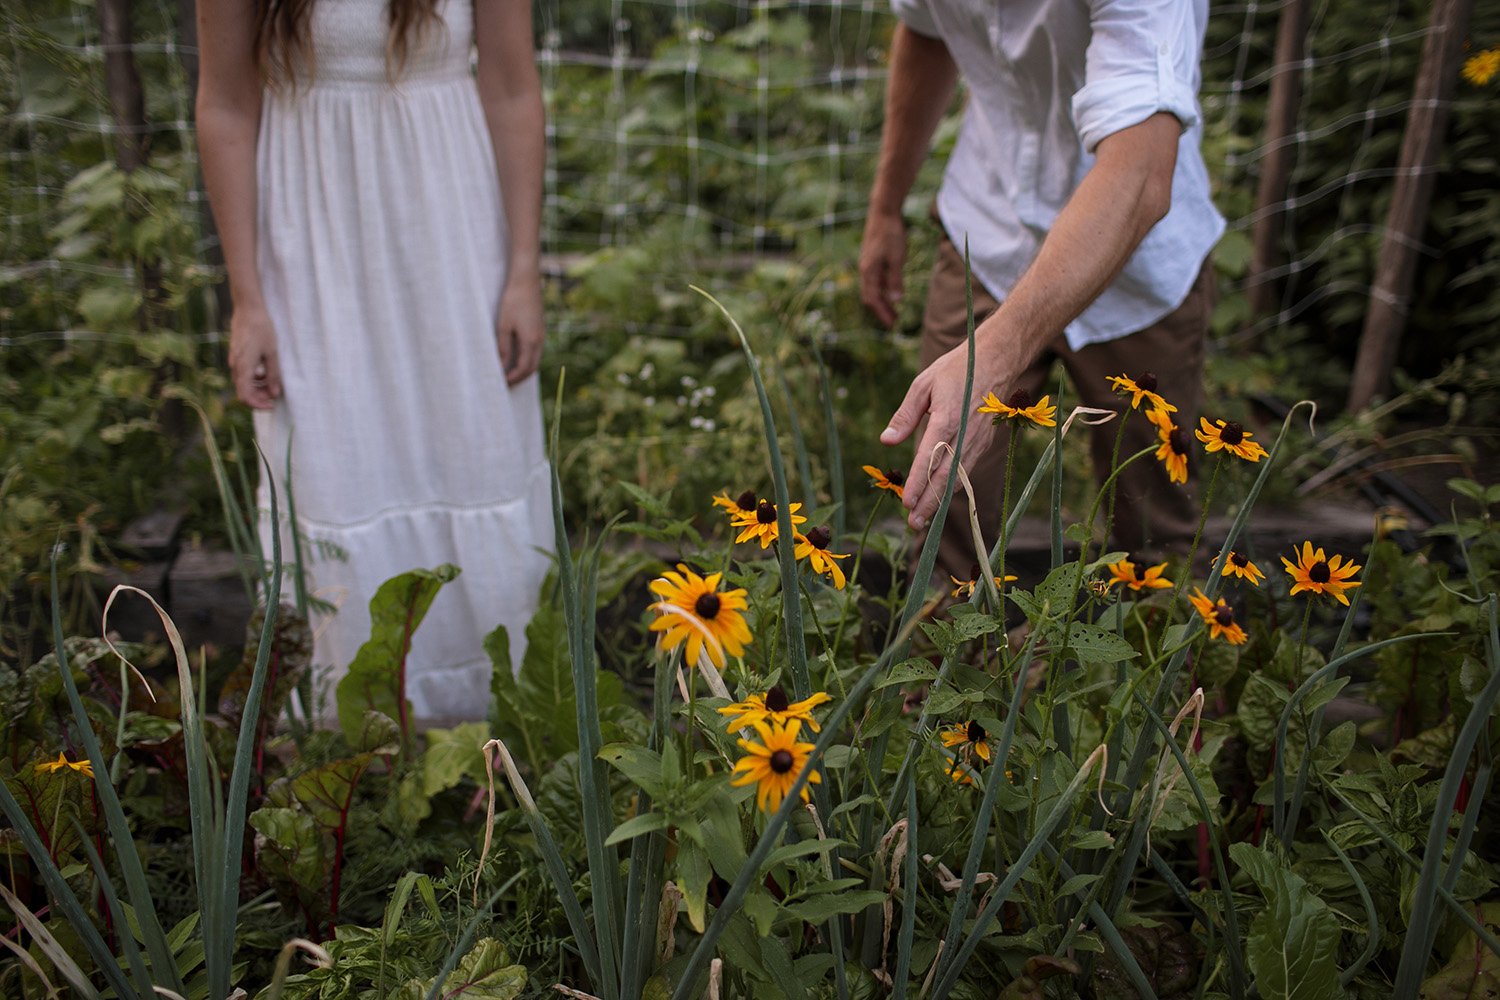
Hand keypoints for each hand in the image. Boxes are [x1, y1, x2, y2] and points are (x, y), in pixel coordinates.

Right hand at [228, 304, 281, 408]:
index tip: (272, 405)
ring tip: (273, 384)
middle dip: (259, 397)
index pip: (245, 396)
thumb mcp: (272, 353)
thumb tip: (274, 394)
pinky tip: (265, 373)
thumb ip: (273, 375)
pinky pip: (243, 373)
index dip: (258, 405)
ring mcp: (234, 360)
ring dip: (257, 388)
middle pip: (244, 392)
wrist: (248, 309)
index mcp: (243, 368)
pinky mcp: (236, 355)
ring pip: (243, 383)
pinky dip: (254, 378)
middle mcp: (235, 366)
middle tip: (275, 395)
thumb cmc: (262, 329)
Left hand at [496, 268, 543, 385]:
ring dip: (523, 369)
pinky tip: (515, 358)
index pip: (523, 368)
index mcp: (531, 341)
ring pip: (535, 360)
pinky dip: (526, 359)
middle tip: (505, 383)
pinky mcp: (539, 329)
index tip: (501, 383)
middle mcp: (539, 340)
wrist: (526, 280)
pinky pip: (535, 351)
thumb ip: (503, 347)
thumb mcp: (503, 325)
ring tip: (508, 373)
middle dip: (519, 378)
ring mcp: (541, 334)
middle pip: (532, 368)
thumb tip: (501, 365)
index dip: (513, 378)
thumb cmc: (512, 300)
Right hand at [859, 208, 906, 327]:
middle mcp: (865, 270)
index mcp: (869, 271)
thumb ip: (895, 280)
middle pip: (870, 297)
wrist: (883, 211)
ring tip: (894, 310)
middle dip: (881, 311)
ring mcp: (867, 264)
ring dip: (882, 301)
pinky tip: (892, 291)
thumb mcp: (897, 258)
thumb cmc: (891, 233)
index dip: (882, 314)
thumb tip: (896, 300)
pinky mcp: (871, 258)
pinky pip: (875, 279)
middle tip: (893, 322)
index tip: (892, 325)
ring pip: (872, 288)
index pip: (873, 299)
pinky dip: (882, 289)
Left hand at [880, 339, 1008, 529]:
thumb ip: (905, 416)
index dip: (919, 481)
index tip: (907, 501)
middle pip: (946, 475)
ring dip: (939, 500)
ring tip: (921, 519)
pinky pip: (965, 471)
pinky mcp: (981, 444)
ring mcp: (976, 441)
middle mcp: (965, 434)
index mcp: (948, 418)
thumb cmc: (955, 370)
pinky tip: (938, 501)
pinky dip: (951, 489)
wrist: (995, 362)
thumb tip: (886, 441)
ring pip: (957, 478)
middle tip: (912, 523)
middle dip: (929, 501)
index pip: (930, 456)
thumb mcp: (923, 385)